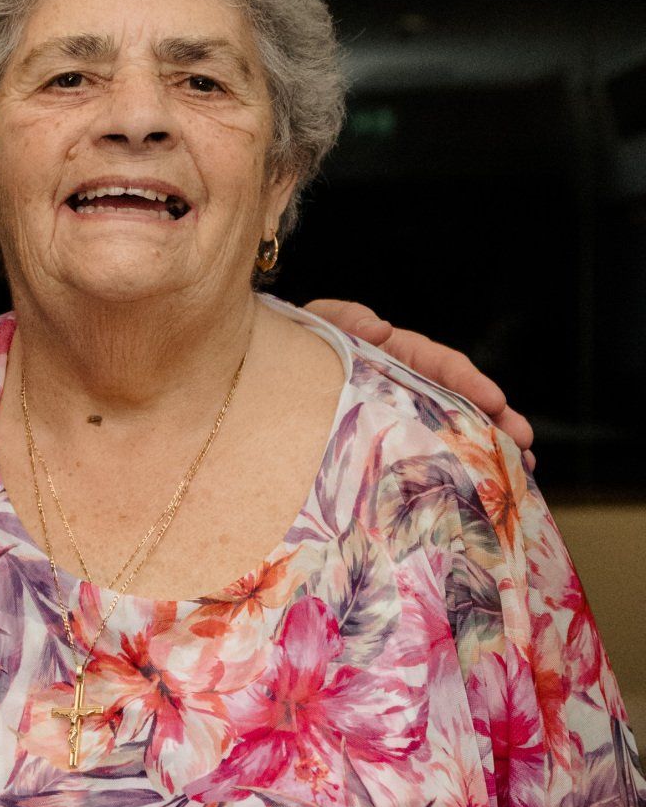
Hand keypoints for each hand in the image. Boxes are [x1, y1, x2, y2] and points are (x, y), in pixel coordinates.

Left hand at [305, 300, 535, 468]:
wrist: (281, 375)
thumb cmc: (309, 343)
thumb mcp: (325, 320)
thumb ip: (348, 318)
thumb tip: (380, 328)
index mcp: (405, 355)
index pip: (446, 366)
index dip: (471, 383)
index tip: (495, 401)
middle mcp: (416, 386)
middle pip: (466, 403)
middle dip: (499, 422)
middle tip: (524, 445)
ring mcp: (411, 415)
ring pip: (460, 432)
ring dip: (494, 449)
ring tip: (522, 471)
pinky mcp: (399, 442)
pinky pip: (435, 455)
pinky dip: (463, 468)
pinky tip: (489, 488)